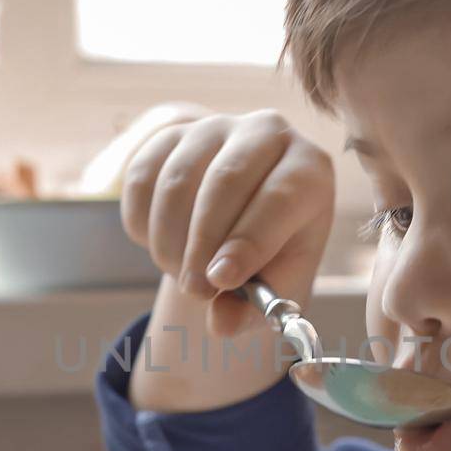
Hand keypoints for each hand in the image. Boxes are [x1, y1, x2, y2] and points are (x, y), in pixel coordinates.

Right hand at [120, 109, 333, 336]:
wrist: (240, 223)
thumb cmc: (272, 255)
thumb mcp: (277, 287)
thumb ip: (255, 309)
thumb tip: (222, 324)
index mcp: (309, 170)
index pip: (280, 198)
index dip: (249, 241)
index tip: (221, 280)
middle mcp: (267, 132)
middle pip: (225, 181)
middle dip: (203, 245)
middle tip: (195, 290)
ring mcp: (215, 127)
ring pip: (177, 182)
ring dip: (171, 241)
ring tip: (183, 275)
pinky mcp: (170, 134)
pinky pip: (141, 179)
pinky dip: (143, 224)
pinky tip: (163, 246)